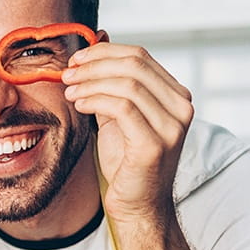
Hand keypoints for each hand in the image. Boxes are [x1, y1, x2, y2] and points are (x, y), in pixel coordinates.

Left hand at [63, 41, 193, 223]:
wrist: (136, 203)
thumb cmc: (126, 160)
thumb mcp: (118, 115)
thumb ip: (112, 85)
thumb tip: (96, 46)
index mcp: (176, 96)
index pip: (140, 56)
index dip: (104, 52)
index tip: (76, 59)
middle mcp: (181, 107)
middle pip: (134, 65)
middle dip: (94, 65)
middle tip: (68, 72)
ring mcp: (172, 126)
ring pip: (128, 84)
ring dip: (91, 83)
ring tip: (69, 90)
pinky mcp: (155, 144)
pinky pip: (122, 108)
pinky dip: (95, 100)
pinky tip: (79, 104)